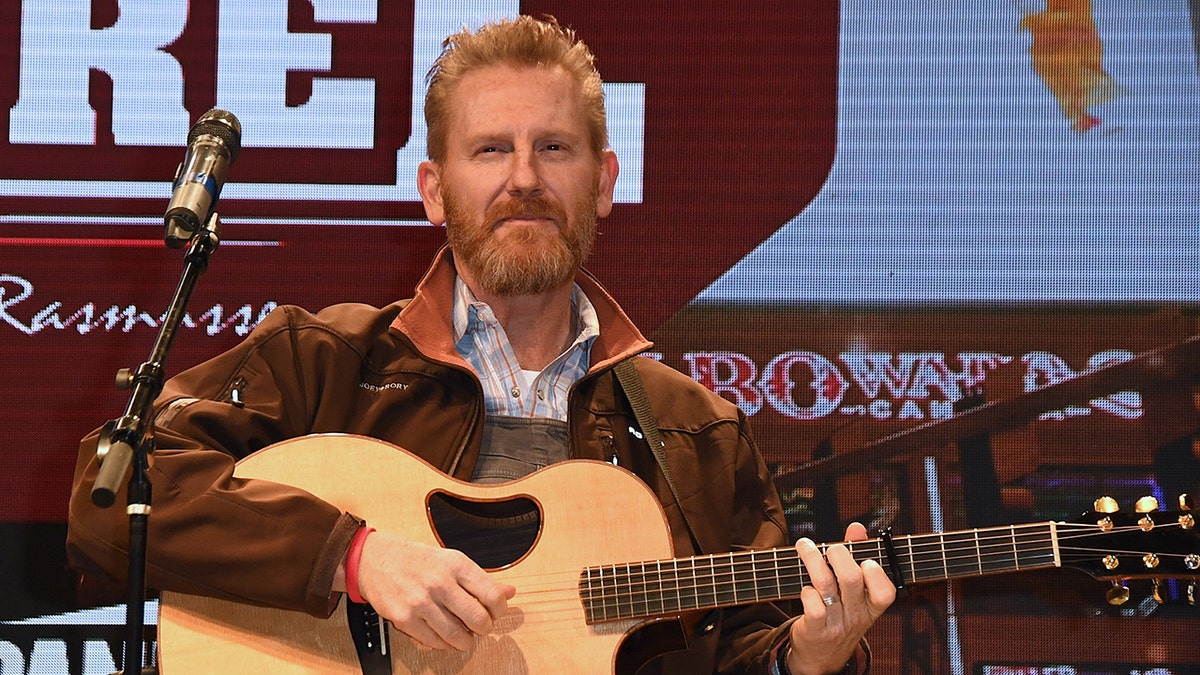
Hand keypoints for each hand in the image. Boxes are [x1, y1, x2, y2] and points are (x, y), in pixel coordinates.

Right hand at [352, 531, 515, 650]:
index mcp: (456, 565)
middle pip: (478, 619)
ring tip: (464, 635)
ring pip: (456, 635)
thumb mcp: (451, 560)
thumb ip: (481, 578)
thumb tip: (510, 592)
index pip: (492, 595)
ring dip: (465, 640)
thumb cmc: (416, 559)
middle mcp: (440, 582)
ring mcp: (421, 602)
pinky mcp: (404, 618)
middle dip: (483, 628)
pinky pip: (433, 641)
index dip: (500, 610)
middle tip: (480, 627)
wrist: (374, 558)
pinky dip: (443, 644)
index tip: (496, 613)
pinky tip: (443, 636)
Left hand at [785, 523, 895, 674]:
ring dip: (812, 559)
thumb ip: (857, 555)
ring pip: (825, 584)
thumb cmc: (840, 612)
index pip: (886, 592)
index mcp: (872, 606)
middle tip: (830, 548)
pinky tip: (805, 588)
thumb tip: (857, 527)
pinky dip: (806, 591)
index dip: (876, 573)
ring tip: (805, 546)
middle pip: (851, 578)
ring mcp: (836, 623)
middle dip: (838, 554)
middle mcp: (857, 615)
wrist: (822, 657)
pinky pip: (811, 605)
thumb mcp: (855, 592)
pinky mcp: (815, 630)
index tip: (865, 561)